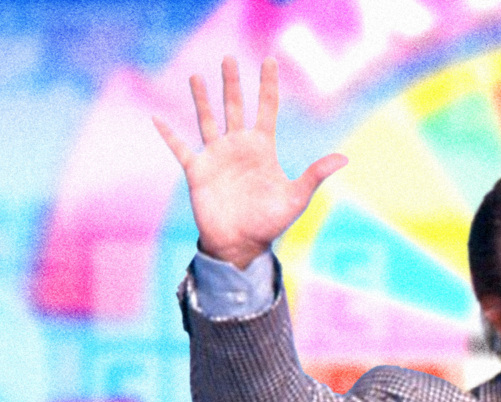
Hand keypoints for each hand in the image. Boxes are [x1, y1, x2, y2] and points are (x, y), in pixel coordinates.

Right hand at [153, 56, 346, 269]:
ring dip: (201, 98)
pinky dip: (168, 134)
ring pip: (207, 119)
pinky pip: (180, 148)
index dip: (268, 84)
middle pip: (235, 106)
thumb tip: (344, 159)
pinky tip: (156, 117)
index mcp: (262, 148)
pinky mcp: (197, 170)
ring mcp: (217, 156)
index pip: (266, 108)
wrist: (241, 245)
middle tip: (229, 57)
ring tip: (196, 75)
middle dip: (232, 83)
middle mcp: (238, 146)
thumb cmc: (270, 223)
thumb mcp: (296, 197)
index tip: (270, 59)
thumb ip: (315, 174)